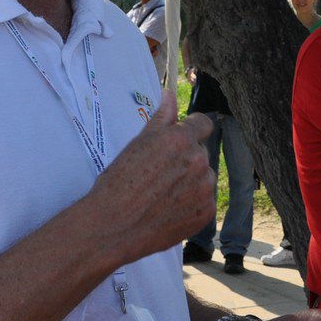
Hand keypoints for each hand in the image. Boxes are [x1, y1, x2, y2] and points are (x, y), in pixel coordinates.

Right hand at [86, 89, 213, 260]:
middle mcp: (199, 161)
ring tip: (163, 193)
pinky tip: (169, 208)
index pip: (203, 123)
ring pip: (204, 177)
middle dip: (186, 157)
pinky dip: (191, 203)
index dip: (190, 129)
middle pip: (201, 151)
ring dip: (191, 181)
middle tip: (160, 172)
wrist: (114, 225)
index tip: (179, 139)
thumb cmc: (119, 182)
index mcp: (182, 140)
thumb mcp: (137, 144)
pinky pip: (204, 201)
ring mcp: (205, 189)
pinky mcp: (205, 212)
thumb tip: (169, 95)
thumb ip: (160, 118)